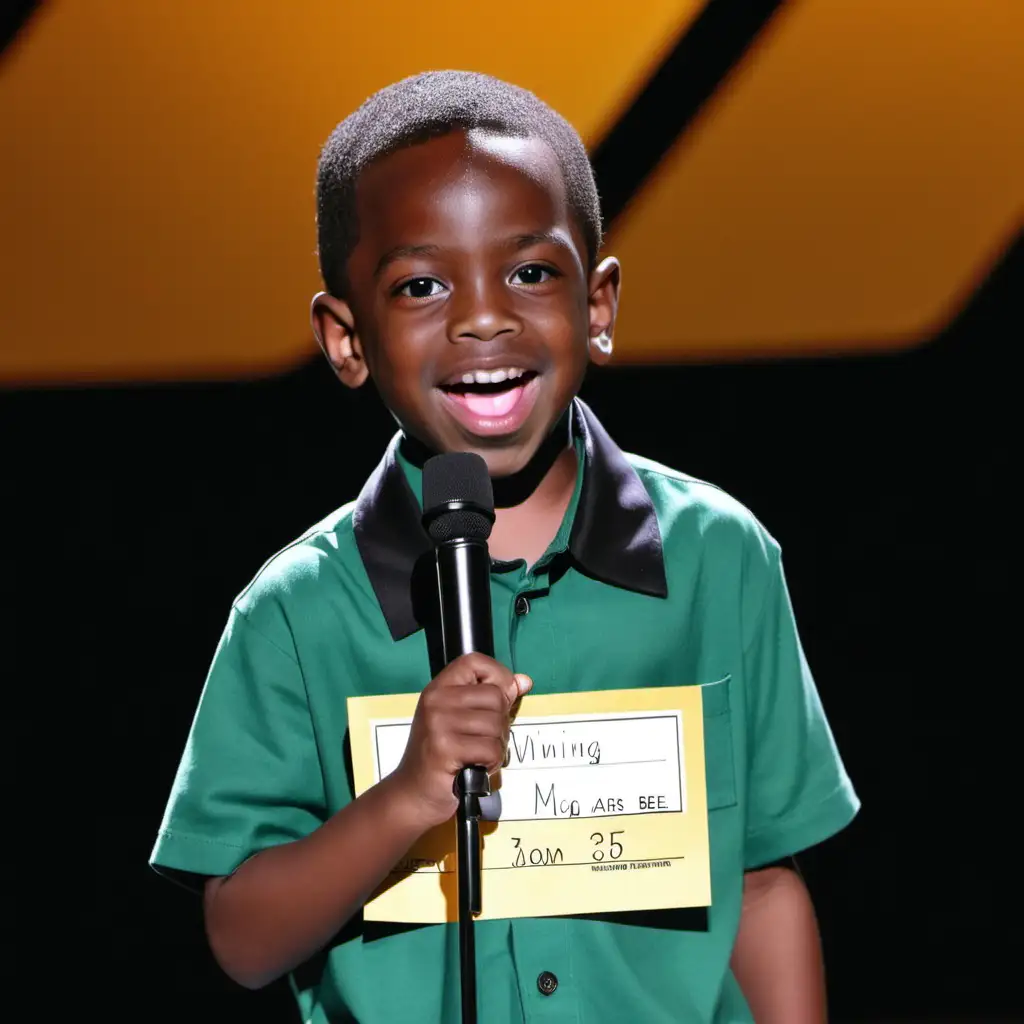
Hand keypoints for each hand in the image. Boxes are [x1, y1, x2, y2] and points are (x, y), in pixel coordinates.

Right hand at [389, 653, 531, 830]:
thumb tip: (524, 681)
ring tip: (477, 755)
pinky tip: (474, 767)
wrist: (412, 794)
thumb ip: (491, 698)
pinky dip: (491, 762)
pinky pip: (491, 748)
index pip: (475, 661)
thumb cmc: (440, 757)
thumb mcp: (461, 719)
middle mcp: (436, 700)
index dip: (498, 675)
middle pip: (495, 696)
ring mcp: (438, 723)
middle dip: (501, 723)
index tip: (502, 696)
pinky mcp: (445, 748)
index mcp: (439, 688)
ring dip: (497, 746)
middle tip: (483, 741)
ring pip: (497, 724)